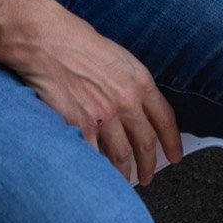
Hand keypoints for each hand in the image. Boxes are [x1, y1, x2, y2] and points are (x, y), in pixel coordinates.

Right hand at [10, 0, 181, 186]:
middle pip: (146, 142)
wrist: (49, 41)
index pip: (165, 119)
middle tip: (148, 176)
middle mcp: (126, 101)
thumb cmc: (80, 44)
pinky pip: (94, 156)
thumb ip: (132, 85)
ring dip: (125, 173)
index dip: (172, 142)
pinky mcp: (80, 125)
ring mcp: (104, 115)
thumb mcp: (119, 59)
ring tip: (125, 180)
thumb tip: (138, 108)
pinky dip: (98, 169)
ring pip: (122, 155)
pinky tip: (98, 175)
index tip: (174, 156)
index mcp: (140, 82)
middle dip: (149, 165)